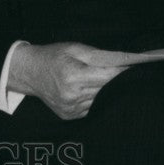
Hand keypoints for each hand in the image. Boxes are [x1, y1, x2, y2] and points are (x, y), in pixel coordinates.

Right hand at [9, 42, 127, 119]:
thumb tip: (123, 62)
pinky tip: (84, 90)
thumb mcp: (74, 48)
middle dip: (112, 80)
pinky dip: (92, 98)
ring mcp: (71, 108)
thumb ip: (99, 56)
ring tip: (93, 79)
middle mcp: (72, 95)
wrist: (29, 72)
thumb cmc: (52, 56)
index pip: (108, 77)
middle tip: (117, 71)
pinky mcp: (69, 116)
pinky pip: (90, 107)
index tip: (133, 67)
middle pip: (106, 89)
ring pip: (100, 100)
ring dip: (102, 90)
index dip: (121, 72)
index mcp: (73, 76)